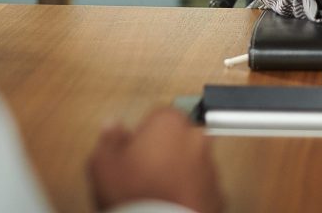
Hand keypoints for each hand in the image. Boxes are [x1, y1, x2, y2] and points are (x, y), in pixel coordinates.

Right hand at [88, 107, 222, 212]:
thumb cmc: (134, 193)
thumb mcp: (104, 164)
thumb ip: (109, 139)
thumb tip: (112, 126)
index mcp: (168, 122)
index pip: (155, 117)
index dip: (141, 136)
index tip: (131, 154)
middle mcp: (195, 138)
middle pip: (176, 138)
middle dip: (163, 151)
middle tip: (141, 174)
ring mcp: (210, 166)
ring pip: (191, 162)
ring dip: (177, 172)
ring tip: (155, 193)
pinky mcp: (217, 192)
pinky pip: (200, 187)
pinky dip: (189, 192)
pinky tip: (170, 204)